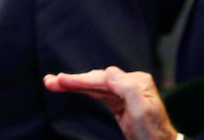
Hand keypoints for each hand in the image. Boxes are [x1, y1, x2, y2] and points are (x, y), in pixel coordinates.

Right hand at [44, 66, 177, 139]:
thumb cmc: (153, 133)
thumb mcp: (142, 112)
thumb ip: (127, 88)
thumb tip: (108, 71)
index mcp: (137, 82)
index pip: (103, 78)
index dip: (81, 79)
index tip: (60, 80)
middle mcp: (131, 83)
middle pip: (97, 79)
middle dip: (73, 80)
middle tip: (50, 81)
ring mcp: (126, 92)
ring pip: (95, 85)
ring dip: (75, 84)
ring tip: (54, 83)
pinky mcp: (121, 102)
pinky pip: (99, 93)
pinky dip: (85, 90)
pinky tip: (73, 87)